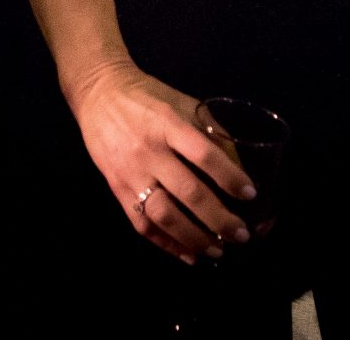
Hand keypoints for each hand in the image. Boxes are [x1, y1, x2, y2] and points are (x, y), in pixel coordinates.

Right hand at [62, 58, 253, 263]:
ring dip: (194, 238)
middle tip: (241, 234)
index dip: (229, 176)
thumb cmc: (149, 97)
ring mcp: (130, 173)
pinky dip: (166, 244)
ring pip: (164, 215)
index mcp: (168, 123)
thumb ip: (210, 132)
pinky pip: (142, 224)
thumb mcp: (183, 103)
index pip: (203, 154)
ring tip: (217, 251)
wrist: (99, 94)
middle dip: (218, 218)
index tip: (250, 194)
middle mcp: (149, 150)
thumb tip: (238, 168)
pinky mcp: (117, 189)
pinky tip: (188, 254)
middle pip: (187, 192)